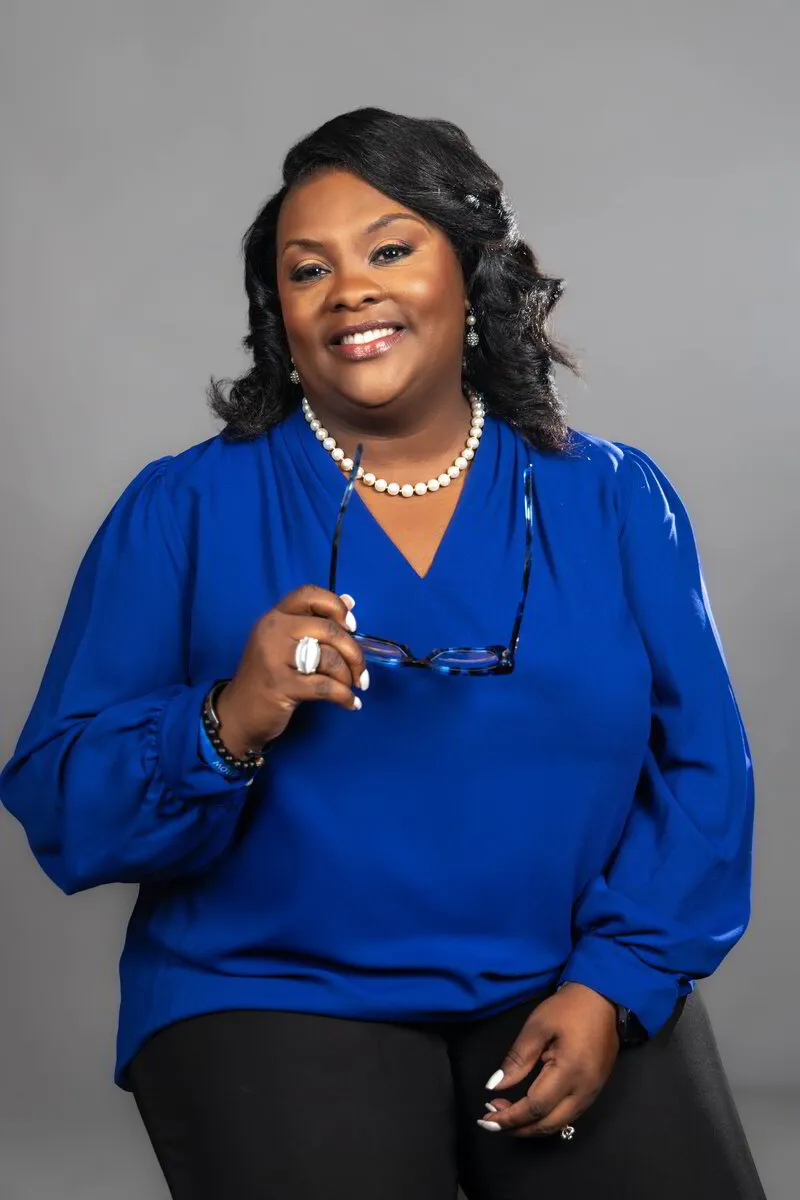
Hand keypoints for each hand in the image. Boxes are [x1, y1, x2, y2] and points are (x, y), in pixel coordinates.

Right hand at [215, 585, 367, 753]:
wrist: (239, 713)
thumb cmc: (268, 677)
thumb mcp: (285, 644)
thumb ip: (314, 623)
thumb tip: (349, 601)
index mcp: (275, 617)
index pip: (309, 594)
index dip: (336, 606)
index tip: (351, 627)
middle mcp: (272, 631)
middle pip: (329, 629)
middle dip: (354, 652)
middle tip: (360, 671)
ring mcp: (274, 657)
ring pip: (329, 658)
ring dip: (349, 676)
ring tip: (351, 687)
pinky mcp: (280, 685)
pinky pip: (325, 687)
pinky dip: (344, 696)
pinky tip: (350, 703)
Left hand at [478, 982, 619, 1137]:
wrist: (604, 999)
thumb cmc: (569, 1008)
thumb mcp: (537, 1026)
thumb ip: (517, 1059)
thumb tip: (496, 1086)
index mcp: (570, 1072)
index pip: (535, 1107)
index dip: (510, 1117)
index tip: (487, 1118)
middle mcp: (584, 1090)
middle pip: (548, 1124)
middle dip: (518, 1128)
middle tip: (492, 1121)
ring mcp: (592, 1093)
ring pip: (559, 1124)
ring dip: (532, 1126)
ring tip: (507, 1117)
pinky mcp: (595, 1090)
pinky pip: (569, 1115)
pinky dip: (547, 1119)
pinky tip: (531, 1111)